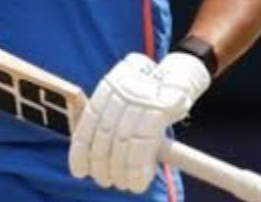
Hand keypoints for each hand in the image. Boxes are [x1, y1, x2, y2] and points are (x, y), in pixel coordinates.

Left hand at [68, 52, 210, 192]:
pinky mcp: (160, 109)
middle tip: (104, 180)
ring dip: (120, 169)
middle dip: (102, 163)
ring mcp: (141, 98)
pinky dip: (138, 167)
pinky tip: (138, 181)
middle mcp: (122, 90)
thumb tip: (90, 153)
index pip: (88, 122)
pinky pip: (143, 145)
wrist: (181, 76)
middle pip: (105, 134)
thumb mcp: (125, 94)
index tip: (79, 171)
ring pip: (123, 142)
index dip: (81, 150)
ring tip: (122, 183)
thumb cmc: (149, 93)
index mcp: (109, 85)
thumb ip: (108, 115)